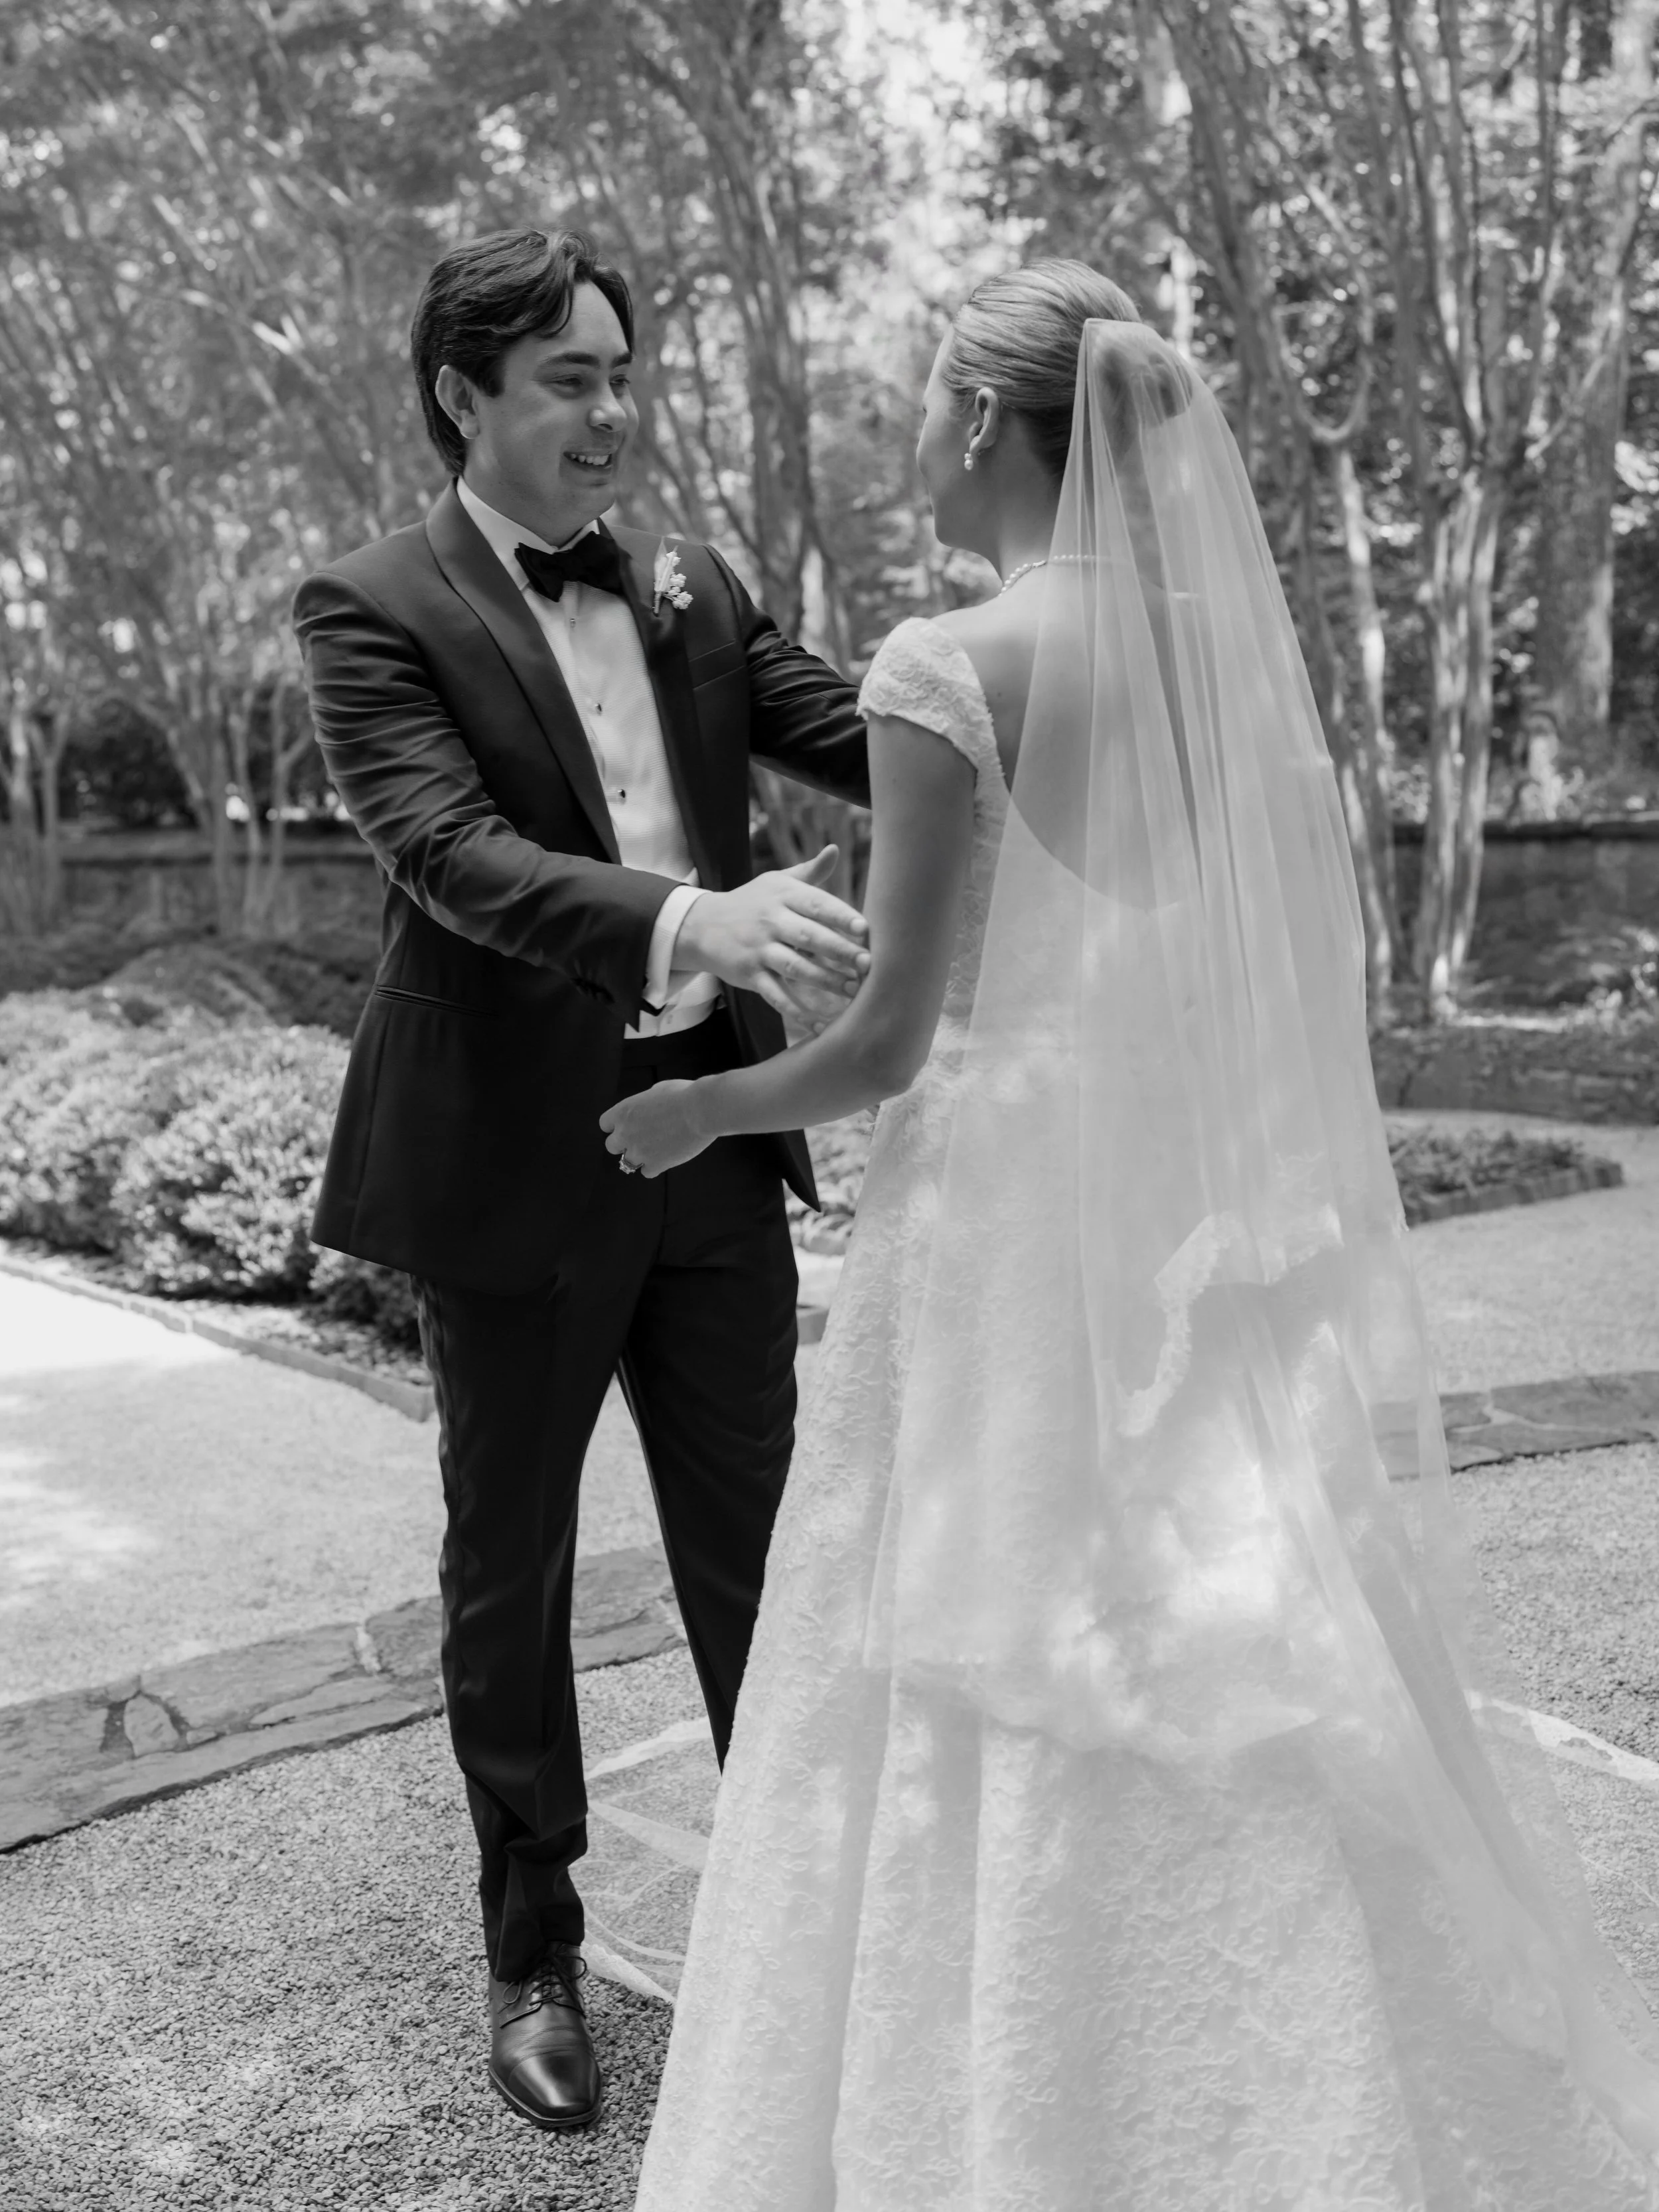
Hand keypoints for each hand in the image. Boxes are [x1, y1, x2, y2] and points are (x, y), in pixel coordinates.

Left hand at [600, 1078, 709, 1178]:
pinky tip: (665, 1158)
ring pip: (627, 1162)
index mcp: (623, 1112)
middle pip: (611, 1146)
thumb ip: (645, 1103)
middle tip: (641, 1138)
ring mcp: (639, 1151)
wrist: (701, 1110)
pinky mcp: (656, 1164)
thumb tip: (648, 1107)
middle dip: (624, 1143)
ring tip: (655, 1150)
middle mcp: (626, 1133)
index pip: (605, 1124)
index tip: (628, 1125)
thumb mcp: (658, 1090)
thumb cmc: (683, 1095)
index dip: (617, 1126)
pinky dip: (655, 1167)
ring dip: (639, 1156)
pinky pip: (647, 1172)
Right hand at [674, 846, 868, 1026]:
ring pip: (795, 967)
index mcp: (783, 895)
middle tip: (867, 964)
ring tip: (852, 991)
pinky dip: (796, 1011)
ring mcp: (759, 949)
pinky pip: (775, 995)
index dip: (840, 916)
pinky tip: (819, 1024)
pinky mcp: (750, 975)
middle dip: (839, 951)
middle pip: (809, 936)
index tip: (864, 929)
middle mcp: (770, 920)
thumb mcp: (776, 882)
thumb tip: (835, 850)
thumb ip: (810, 872)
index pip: (816, 904)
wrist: (702, 925)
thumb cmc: (752, 901)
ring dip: (825, 980)